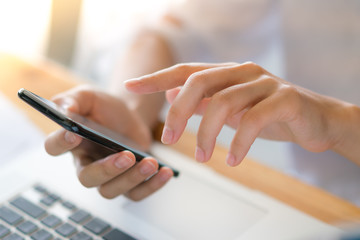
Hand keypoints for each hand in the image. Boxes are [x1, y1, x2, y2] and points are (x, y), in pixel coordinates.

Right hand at [44, 85, 172, 200]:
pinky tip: (165, 172)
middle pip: (88, 178)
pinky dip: (152, 186)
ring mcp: (108, 176)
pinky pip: (136, 194)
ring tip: (150, 163)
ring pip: (111, 191)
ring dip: (132, 179)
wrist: (130, 115)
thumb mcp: (89, 96)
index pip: (55, 148)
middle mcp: (86, 163)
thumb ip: (73, 100)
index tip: (74, 134)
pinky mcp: (128, 181)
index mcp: (72, 142)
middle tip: (127, 155)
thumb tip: (65, 110)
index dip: (61, 143)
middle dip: (107, 169)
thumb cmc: (105, 107)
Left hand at [125, 62, 352, 165]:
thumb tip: (173, 92)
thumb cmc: (270, 113)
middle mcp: (243, 71)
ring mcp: (265, 83)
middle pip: (199, 82)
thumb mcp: (232, 106)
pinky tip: (232, 160)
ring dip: (207, 134)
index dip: (157, 77)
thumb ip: (204, 98)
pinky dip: (239, 143)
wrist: (316, 120)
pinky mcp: (285, 99)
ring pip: (224, 102)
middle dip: (179, 112)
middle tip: (171, 139)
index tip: (131, 86)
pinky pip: (254, 120)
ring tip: (201, 156)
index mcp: (228, 72)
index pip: (186, 70)